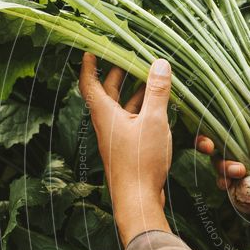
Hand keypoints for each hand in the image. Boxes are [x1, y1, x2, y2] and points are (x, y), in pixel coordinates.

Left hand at [79, 53, 171, 245]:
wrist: (138, 201)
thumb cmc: (141, 162)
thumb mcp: (153, 122)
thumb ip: (157, 92)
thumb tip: (160, 64)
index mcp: (105, 114)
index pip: (90, 82)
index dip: (90, 64)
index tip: (92, 48)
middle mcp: (107, 124)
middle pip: (108, 93)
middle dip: (119, 73)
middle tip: (130, 56)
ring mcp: (117, 138)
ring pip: (123, 108)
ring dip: (135, 92)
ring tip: (152, 78)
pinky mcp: (128, 150)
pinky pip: (134, 122)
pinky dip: (144, 110)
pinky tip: (159, 108)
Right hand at [196, 92, 249, 188]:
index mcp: (243, 126)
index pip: (214, 128)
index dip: (203, 135)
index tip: (208, 142)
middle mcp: (239, 146)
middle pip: (213, 153)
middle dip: (214, 159)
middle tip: (230, 162)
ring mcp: (245, 166)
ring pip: (221, 172)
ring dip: (224, 174)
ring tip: (241, 172)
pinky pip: (237, 189)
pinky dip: (234, 190)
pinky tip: (240, 187)